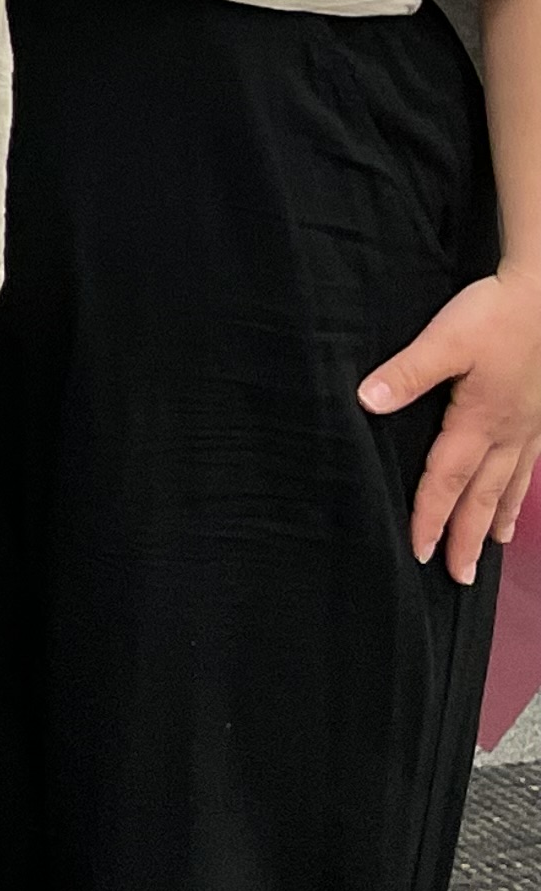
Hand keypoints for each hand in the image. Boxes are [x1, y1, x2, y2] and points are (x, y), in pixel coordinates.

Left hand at [364, 269, 540, 584]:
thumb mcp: (444, 339)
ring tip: (490, 550)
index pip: (446, 480)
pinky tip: (517, 500)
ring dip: (495, 520)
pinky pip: (528, 466)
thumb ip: (406, 372)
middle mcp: (506, 434)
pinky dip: (520, 492)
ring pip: (508, 486)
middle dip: (468, 538)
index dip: (431, 517)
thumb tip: (366, 400)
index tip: (420, 551)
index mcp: (478, 421)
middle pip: (481, 496)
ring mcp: (527, 427)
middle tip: (459, 576)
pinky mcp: (537, 415)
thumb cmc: (494, 314)